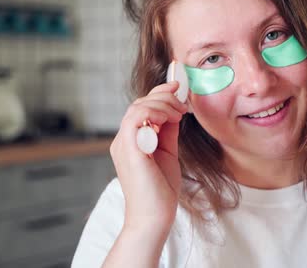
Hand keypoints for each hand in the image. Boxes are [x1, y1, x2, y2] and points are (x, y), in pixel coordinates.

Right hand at [109, 81, 187, 233]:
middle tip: (183, 103)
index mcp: (131, 141)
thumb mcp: (167, 153)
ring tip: (179, 113)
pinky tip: (170, 119)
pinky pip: (136, 118)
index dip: (159, 94)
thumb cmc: (160, 191)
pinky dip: (154, 112)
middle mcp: (123, 140)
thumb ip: (168, 132)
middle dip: (164, 96)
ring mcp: (123, 144)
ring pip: (138, 107)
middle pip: (139, 103)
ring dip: (162, 104)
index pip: (141, 108)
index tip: (178, 89)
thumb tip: (176, 110)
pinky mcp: (129, 150)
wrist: (154, 218)